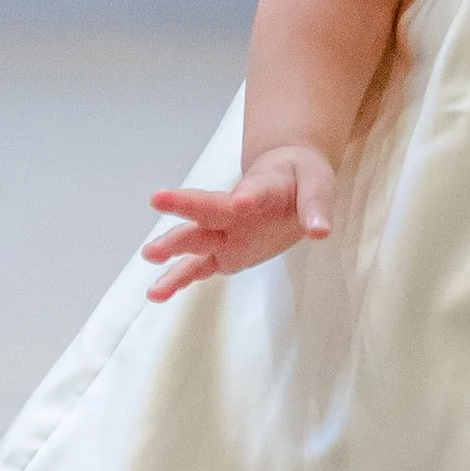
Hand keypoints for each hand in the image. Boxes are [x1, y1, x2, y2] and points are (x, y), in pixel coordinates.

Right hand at [143, 147, 335, 293]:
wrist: (284, 177)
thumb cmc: (299, 178)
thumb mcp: (317, 184)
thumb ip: (317, 206)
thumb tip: (320, 231)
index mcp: (260, 189)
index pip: (253, 192)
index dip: (248, 197)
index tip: (240, 202)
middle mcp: (234, 210)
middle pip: (208, 209)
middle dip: (185, 207)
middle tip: (158, 200)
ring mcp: (225, 233)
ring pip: (196, 239)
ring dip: (173, 246)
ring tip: (149, 255)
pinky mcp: (223, 254)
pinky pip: (199, 267)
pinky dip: (179, 279)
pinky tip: (157, 293)